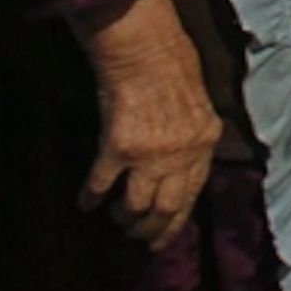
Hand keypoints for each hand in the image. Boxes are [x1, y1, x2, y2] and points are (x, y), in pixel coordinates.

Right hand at [72, 0, 221, 250]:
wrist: (147, 50)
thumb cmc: (173, 71)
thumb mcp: (199, 109)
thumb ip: (193, 141)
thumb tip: (181, 173)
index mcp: (205, 143)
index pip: (193, 196)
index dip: (175, 223)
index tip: (161, 241)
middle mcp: (182, 154)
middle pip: (166, 209)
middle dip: (149, 230)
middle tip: (135, 236)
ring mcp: (151, 153)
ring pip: (136, 205)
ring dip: (123, 217)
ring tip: (115, 216)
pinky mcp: (119, 147)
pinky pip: (101, 185)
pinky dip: (91, 198)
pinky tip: (85, 203)